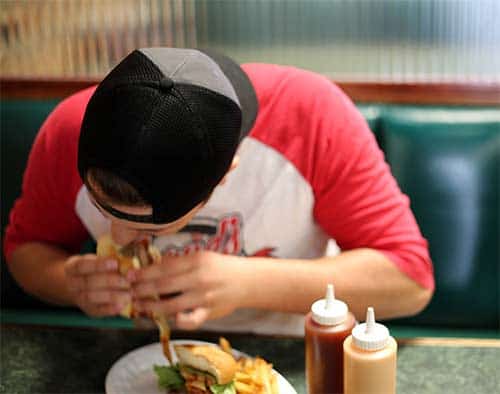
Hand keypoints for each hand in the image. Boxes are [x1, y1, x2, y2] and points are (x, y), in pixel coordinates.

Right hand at [65, 254, 130, 316]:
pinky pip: (97, 311)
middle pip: (88, 282)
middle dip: (110, 281)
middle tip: (128, 280)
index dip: (99, 265)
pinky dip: (110, 309)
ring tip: (129, 293)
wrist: (83, 284)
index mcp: (72, 267)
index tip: (115, 263)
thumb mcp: (98, 259)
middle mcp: (72, 283)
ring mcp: (78, 298)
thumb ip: (108, 260)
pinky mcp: (88, 310)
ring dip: (112, 296)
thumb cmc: (97, 267)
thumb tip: (126, 262)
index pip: (82, 265)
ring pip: (91, 297)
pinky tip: (122, 305)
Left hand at [129, 251, 251, 329]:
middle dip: (142, 290)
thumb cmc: (221, 267)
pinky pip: (190, 321)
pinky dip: (178, 321)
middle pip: (163, 286)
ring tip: (139, 306)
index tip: (130, 276)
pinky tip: (168, 319)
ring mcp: (204, 297)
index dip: (144, 273)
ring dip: (151, 307)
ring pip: (171, 305)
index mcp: (196, 261)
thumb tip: (154, 266)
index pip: (164, 267)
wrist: (246, 281)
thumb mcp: (202, 257)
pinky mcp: (209, 312)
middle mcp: (198, 279)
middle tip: (129, 292)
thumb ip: (180, 262)